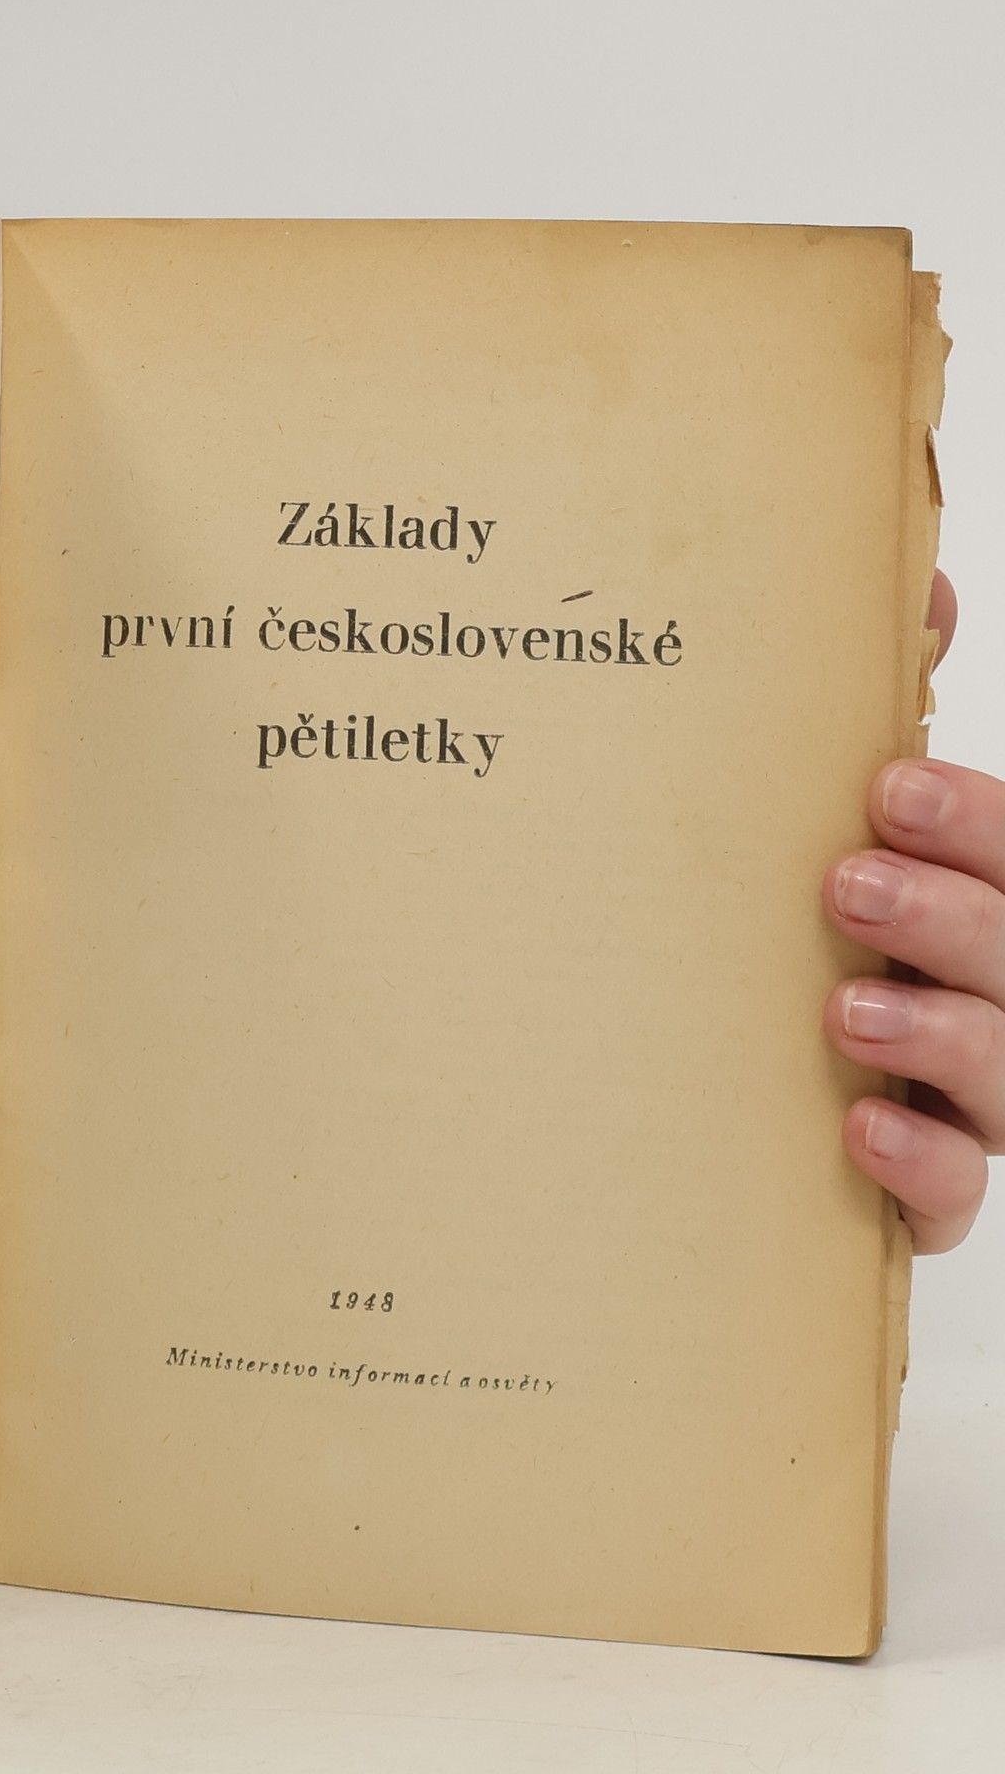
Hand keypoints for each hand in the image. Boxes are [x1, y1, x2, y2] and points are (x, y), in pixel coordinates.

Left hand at [825, 570, 1000, 1251]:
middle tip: (846, 884)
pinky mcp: (931, 1188)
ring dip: (941, 1037)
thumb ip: (894, 711)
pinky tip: (858, 1125)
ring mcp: (983, 1098)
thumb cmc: (847, 932)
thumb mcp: (873, 829)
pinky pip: (953, 1193)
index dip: (978, 828)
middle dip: (955, 919)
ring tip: (847, 1007)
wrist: (790, 1083)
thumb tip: (926, 580)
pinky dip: (922, 1165)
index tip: (888, 790)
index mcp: (995, 907)